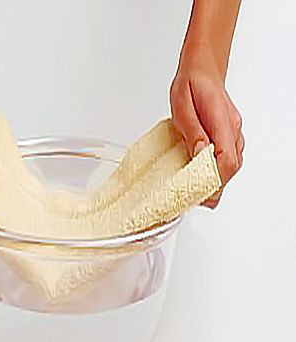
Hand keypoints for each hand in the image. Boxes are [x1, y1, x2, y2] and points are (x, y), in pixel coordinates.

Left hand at [170, 48, 243, 207]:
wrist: (202, 70)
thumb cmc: (191, 84)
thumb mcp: (181, 105)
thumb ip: (191, 130)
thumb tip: (199, 153)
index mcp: (222, 121)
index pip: (228, 158)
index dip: (216, 179)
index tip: (201, 191)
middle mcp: (233, 129)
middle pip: (232, 166)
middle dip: (216, 186)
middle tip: (196, 199)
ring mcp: (233, 132)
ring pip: (231, 164)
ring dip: (216, 180)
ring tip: (196, 192)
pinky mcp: (228, 135)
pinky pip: (226, 157)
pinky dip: (215, 170)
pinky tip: (202, 176)